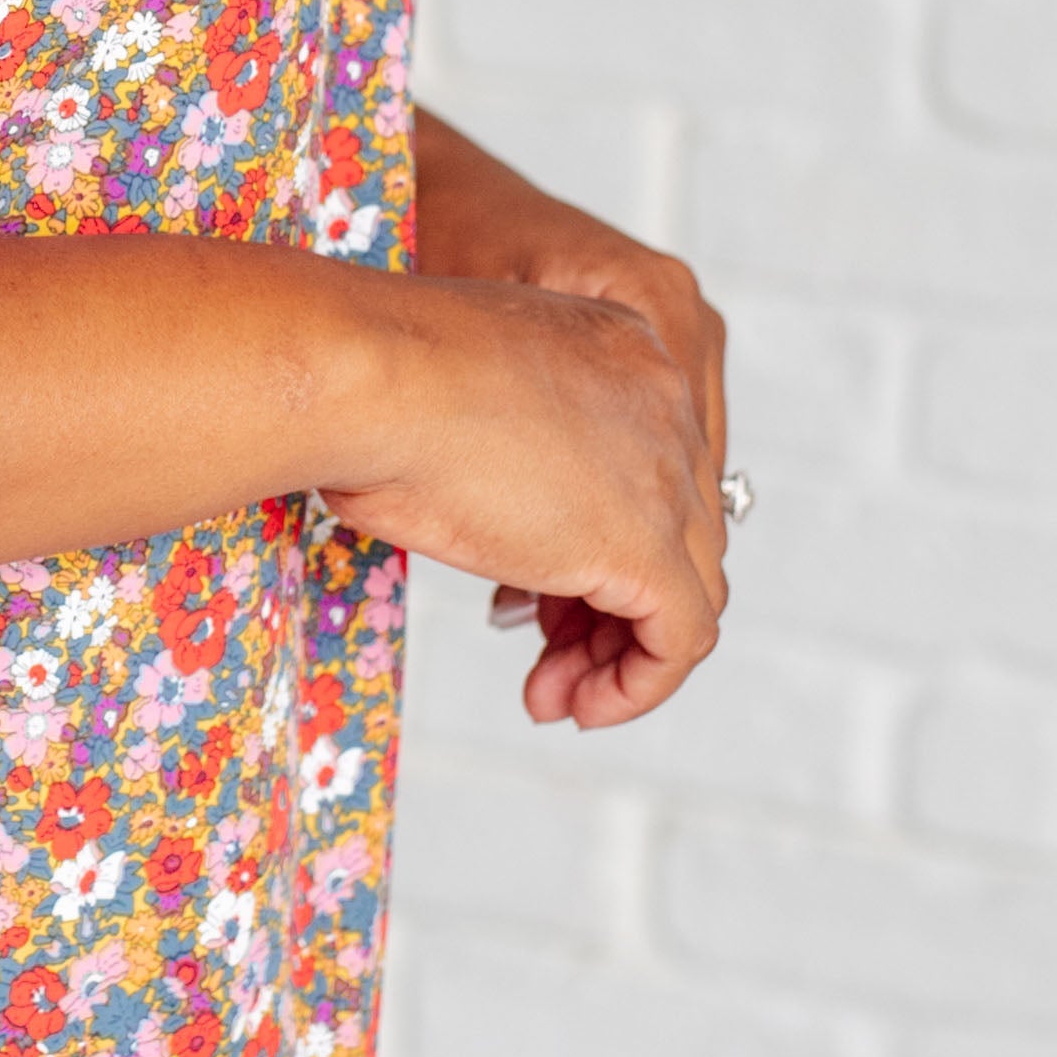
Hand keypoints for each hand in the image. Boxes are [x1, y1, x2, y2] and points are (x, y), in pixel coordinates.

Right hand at [405, 109, 731, 729]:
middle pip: (678, 529)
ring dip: (622, 654)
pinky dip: (640, 686)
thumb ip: (500, 443)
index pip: (650, 467)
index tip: (536, 590)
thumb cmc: (369, 377)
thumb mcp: (457, 396)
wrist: (367, 374)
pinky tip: (580, 708)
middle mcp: (663, 399)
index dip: (598, 539)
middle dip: (612, 606)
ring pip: (689, 590)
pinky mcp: (645, 548)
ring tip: (555, 696)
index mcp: (621, 347)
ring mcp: (664, 473)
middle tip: (547, 653)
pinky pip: (680, 641)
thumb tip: (482, 510)